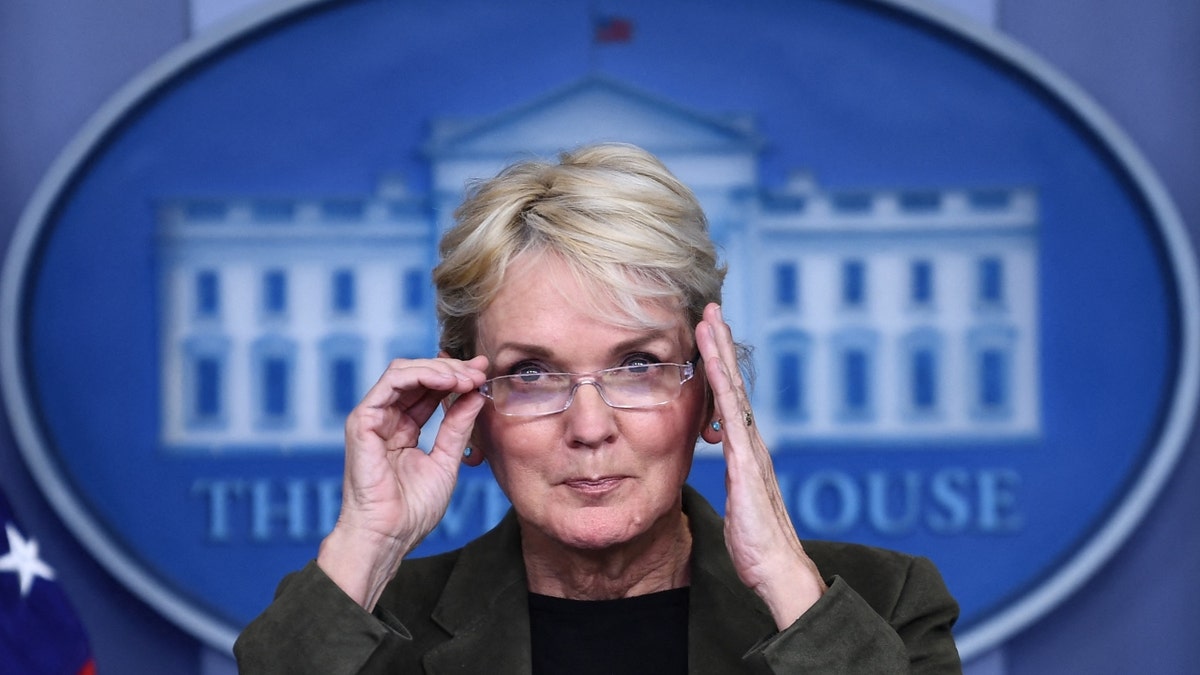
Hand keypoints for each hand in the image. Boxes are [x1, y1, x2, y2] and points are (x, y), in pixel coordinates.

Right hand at [317, 355, 487, 609]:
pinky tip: (447, 382)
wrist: (389, 536)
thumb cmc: (413, 511)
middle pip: (418, 375)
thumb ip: (458, 426)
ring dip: (440, 369)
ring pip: (404, 371)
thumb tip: (475, 395)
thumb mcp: (446, 460)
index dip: (456, 378)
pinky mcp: (363, 420)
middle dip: (452, 369)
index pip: (429, 390)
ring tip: (467, 378)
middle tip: (480, 371)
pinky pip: (391, 382)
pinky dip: (421, 375)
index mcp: (404, 429)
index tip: (484, 375)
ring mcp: (372, 418)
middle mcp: (387, 419)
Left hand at [696, 303, 826, 628]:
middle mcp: (751, 443)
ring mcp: (752, 450)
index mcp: (745, 450)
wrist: (776, 569)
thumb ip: (734, 479)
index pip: (728, 398)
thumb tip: (725, 468)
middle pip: (734, 384)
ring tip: (710, 322)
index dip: (718, 365)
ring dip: (721, 355)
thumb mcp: (738, 502)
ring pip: (734, 392)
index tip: (707, 334)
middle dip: (722, 345)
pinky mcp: (748, 464)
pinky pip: (733, 418)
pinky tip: (715, 367)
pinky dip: (724, 389)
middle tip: (711, 309)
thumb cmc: (756, 543)